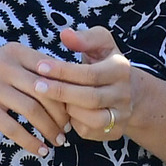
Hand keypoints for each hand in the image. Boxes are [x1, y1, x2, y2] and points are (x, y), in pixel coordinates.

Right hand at [0, 43, 71, 155]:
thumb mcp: (2, 62)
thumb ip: (29, 69)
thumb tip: (65, 84)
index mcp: (14, 51)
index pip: (52, 69)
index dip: (67, 89)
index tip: (76, 106)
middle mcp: (4, 64)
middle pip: (46, 90)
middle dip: (62, 112)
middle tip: (69, 128)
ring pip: (32, 110)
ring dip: (49, 129)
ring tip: (58, 141)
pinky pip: (14, 128)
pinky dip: (30, 141)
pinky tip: (40, 150)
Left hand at [31, 27, 135, 141]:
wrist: (131, 92)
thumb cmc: (106, 63)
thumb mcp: (101, 44)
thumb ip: (84, 38)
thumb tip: (65, 35)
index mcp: (120, 69)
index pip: (89, 73)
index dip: (63, 71)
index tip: (40, 66)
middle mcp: (124, 94)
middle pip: (90, 98)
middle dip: (60, 92)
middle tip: (35, 85)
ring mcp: (121, 115)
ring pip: (92, 118)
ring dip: (67, 110)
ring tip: (49, 100)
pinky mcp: (115, 131)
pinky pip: (89, 131)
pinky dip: (72, 123)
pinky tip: (59, 112)